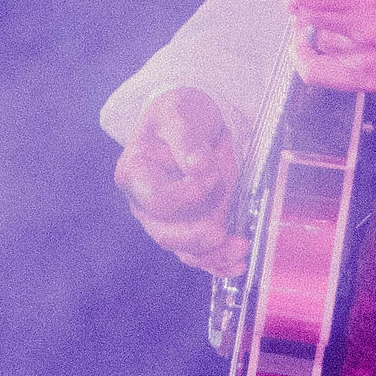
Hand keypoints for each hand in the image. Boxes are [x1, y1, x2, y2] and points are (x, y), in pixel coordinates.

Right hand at [115, 86, 249, 276]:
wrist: (192, 122)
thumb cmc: (177, 114)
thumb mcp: (178, 112)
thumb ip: (186, 138)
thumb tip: (197, 166)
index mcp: (135, 174)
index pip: (155, 199)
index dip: (184, 195)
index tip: (211, 175)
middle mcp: (146, 203)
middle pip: (165, 233)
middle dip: (195, 237)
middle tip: (220, 232)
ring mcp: (168, 219)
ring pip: (184, 249)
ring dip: (213, 255)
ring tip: (240, 248)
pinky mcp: (190, 226)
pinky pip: (200, 254)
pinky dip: (219, 262)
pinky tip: (238, 263)